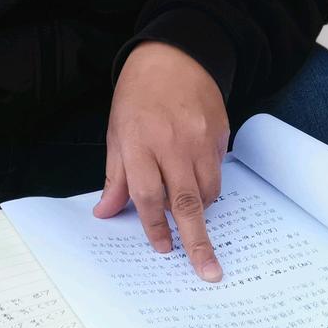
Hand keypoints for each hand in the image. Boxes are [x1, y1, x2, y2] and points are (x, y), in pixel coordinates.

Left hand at [95, 41, 228, 281]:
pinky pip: (217, 171)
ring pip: (207, 190)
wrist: (175, 56)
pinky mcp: (220, 134)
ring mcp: (200, 139)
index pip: (148, 196)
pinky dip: (208, 184)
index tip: (162, 247)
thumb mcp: (116, 132)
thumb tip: (107, 212)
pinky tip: (197, 178)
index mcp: (139, 143)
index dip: (154, 226)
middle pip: (186, 201)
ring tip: (190, 212)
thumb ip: (115, 175)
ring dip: (199, 209)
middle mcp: (172, 143)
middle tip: (208, 271)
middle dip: (196, 241)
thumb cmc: (138, 95)